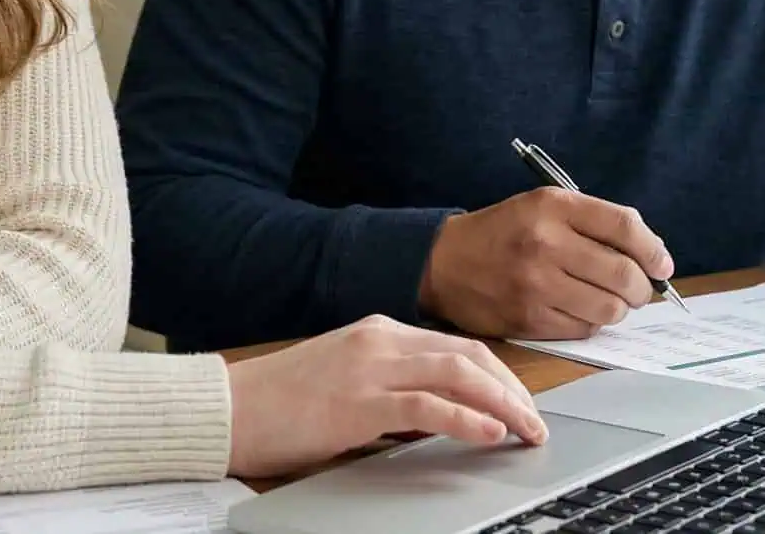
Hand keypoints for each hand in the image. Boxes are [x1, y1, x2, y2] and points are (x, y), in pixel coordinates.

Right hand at [225, 315, 547, 477]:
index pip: (459, 347)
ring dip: (503, 403)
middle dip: (514, 389)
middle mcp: (380, 340)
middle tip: (537, 423)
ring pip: (458, 374)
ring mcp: (369, 368)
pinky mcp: (357, 402)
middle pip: (470, 355)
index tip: (523, 405)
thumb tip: (443, 417)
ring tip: (526, 430)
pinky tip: (489, 433)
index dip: (501, 376)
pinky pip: (427, 405)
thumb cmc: (281, 404)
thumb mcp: (347, 385)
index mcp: (379, 332)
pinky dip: (466, 417)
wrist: (228, 408)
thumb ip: (395, 392)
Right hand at [419, 187, 674, 339]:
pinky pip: (584, 328)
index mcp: (553, 206)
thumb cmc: (502, 233)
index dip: (653, 249)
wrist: (444, 263)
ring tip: (608, 300)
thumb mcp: (542, 207)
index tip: (662, 264)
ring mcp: (537, 284)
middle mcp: (546, 243)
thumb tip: (650, 253)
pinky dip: (591, 323)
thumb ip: (593, 223)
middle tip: (637, 289)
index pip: (624, 226)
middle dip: (640, 287)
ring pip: (609, 307)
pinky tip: (579, 310)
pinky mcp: (530, 318)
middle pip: (623, 273)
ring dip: (618, 308)